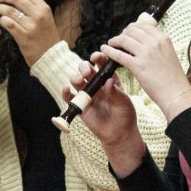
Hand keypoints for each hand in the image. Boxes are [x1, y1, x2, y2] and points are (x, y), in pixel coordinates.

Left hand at [0, 0, 59, 66]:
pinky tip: (0, 20)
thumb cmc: (47, 37)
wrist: (51, 56)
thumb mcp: (46, 19)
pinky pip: (8, 23)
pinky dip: (2, 20)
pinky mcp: (23, 36)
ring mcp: (30, 26)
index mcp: (44, 8)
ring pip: (10, 10)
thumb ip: (34, 8)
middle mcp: (38, 15)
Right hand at [64, 55, 145, 176]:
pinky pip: (69, 97)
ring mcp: (87, 94)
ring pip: (76, 80)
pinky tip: (66, 89)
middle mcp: (96, 84)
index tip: (97, 57)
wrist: (119, 133)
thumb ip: (116, 92)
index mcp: (109, 79)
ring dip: (75, 77)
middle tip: (88, 71)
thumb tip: (108, 81)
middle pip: (86, 69)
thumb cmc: (125, 114)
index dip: (98, 58)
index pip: (101, 64)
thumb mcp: (124, 102)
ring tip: (79, 80)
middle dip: (84, 67)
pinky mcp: (80, 106)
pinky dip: (65, 92)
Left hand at [99, 20, 190, 120]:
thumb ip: (158, 45)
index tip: (127, 32)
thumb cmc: (173, 77)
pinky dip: (109, 51)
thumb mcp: (169, 54)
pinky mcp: (138, 66)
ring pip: (124, 40)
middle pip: (132, 31)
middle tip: (118, 39)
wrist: (176, 93)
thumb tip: (144, 41)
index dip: (132, 27)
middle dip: (123, 33)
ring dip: (114, 40)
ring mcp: (146, 54)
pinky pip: (119, 54)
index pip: (144, 25)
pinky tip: (105, 50)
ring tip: (110, 44)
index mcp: (163, 38)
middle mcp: (155, 43)